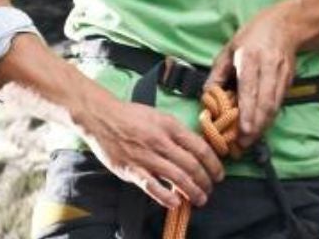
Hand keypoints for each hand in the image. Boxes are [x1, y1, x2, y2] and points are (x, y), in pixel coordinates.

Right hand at [77, 98, 223, 209]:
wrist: (100, 117)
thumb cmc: (131, 116)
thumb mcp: (160, 116)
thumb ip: (177, 133)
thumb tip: (197, 150)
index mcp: (170, 126)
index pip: (200, 148)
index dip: (214, 164)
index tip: (218, 173)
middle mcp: (160, 142)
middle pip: (192, 166)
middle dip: (205, 181)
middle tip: (210, 189)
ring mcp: (145, 156)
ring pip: (177, 178)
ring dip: (192, 192)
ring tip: (199, 199)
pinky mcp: (131, 169)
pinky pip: (152, 187)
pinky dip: (166, 197)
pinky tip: (175, 202)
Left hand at [208, 8, 299, 142]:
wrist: (284, 26)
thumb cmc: (250, 37)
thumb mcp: (228, 49)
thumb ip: (217, 74)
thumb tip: (208, 97)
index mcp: (250, 58)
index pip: (249, 89)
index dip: (248, 111)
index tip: (243, 130)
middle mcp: (268, 67)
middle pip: (264, 102)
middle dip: (256, 126)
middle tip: (244, 144)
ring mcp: (282, 75)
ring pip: (274, 106)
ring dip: (263, 126)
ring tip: (250, 141)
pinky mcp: (289, 81)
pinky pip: (279, 104)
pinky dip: (269, 118)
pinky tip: (260, 128)